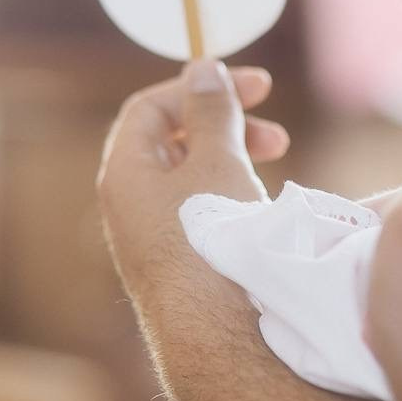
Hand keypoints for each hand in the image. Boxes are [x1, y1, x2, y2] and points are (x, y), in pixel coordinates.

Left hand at [97, 59, 289, 303]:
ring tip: (274, 172)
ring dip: (232, 157)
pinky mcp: (175, 262)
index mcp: (124, 173)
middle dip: (225, 125)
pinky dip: (229, 191)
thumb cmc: (213, 236)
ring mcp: (149, 236)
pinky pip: (197, 208)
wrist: (215, 332)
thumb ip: (212, 110)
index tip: (257, 88)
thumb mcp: (219, 160)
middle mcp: (128, 204)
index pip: (151, 107)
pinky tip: (260, 206)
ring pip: (188, 176)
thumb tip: (202, 68)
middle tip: (277, 134)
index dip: (201, 87)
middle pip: (171, 140)